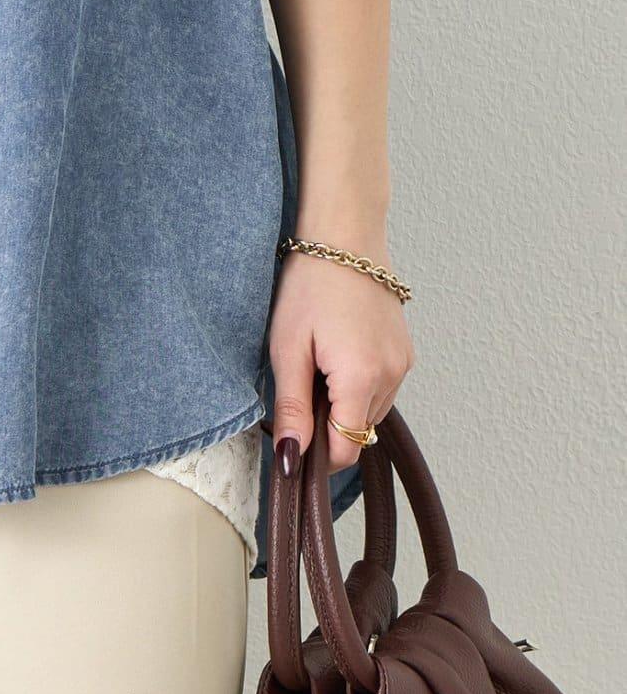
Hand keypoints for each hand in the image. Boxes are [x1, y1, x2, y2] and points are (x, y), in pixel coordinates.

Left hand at [268, 238, 413, 473]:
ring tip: (317, 361)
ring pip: (370, 411)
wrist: (345, 235)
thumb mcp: (287, 347)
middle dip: (327, 423)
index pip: (347, 448)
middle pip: (359, 431)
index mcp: (362, 378)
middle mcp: (392, 376)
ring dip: (343, 404)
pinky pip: (382, 388)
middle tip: (298, 382)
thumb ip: (292, 407)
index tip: (292, 440)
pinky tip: (336, 352)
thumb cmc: (309, 284)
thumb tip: (292, 458)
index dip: (318, 455)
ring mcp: (404, 364)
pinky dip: (358, 385)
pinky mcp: (406, 351)